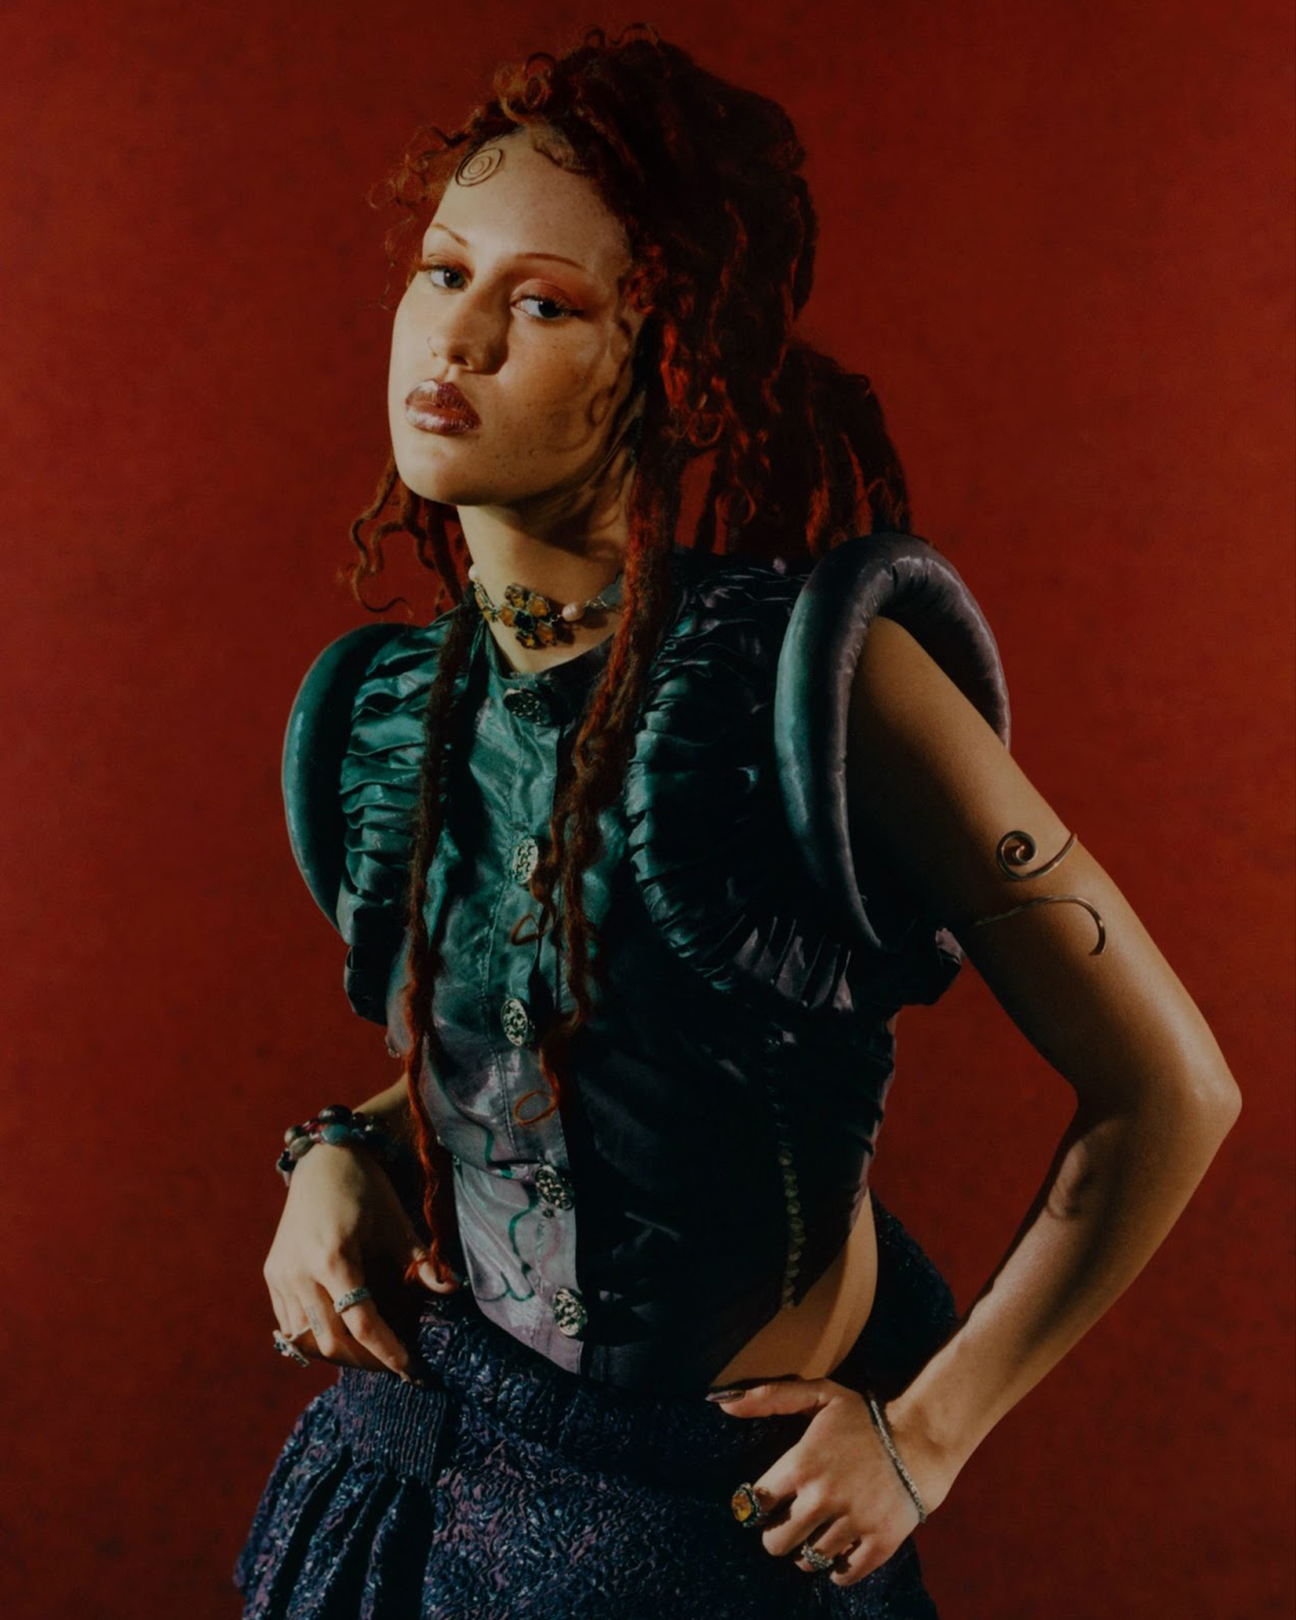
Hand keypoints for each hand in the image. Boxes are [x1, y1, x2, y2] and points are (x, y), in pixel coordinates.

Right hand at [262, 1141, 459, 1381]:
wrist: (324, 1159)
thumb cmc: (366, 1188)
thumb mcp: (398, 1222)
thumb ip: (423, 1262)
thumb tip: (452, 1289)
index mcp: (333, 1258)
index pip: (360, 1323)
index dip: (387, 1351)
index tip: (411, 1369)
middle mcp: (300, 1272)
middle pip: (331, 1341)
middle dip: (365, 1360)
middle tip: (396, 1363)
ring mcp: (281, 1275)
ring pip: (307, 1340)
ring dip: (340, 1352)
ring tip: (371, 1352)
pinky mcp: (272, 1274)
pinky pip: (290, 1324)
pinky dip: (315, 1337)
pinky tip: (342, 1333)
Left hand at [713, 1376, 951, 1588]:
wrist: (922, 1438)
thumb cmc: (865, 1417)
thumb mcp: (818, 1394)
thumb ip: (770, 1396)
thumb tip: (721, 1403)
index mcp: (801, 1465)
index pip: (755, 1504)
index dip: (757, 1507)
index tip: (768, 1504)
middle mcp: (822, 1498)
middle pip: (775, 1543)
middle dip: (778, 1536)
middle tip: (790, 1525)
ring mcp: (851, 1523)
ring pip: (808, 1560)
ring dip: (808, 1552)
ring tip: (816, 1534)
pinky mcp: (879, 1543)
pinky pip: (844, 1574)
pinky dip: (837, 1570)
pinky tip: (838, 1553)